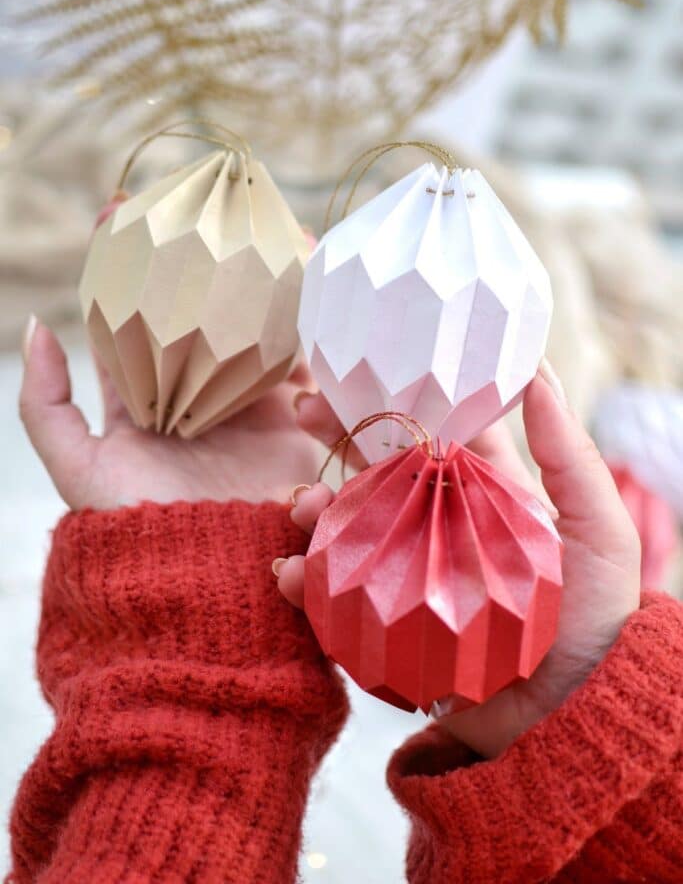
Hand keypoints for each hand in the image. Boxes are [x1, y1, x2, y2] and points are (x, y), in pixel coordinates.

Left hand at [19, 195, 318, 510]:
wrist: (211, 576)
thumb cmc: (138, 523)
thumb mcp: (77, 468)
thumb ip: (45, 405)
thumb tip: (34, 326)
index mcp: (149, 399)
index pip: (134, 320)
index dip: (128, 270)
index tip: (125, 211)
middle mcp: (198, 397)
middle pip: (202, 316)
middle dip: (206, 265)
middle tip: (211, 210)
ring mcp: (248, 407)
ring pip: (255, 331)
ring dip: (264, 284)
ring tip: (269, 232)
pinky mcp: (293, 422)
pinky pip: (303, 365)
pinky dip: (308, 329)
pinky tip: (312, 288)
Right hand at [275, 361, 641, 757]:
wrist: (573, 719)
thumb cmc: (596, 622)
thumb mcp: (599, 532)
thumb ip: (569, 455)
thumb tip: (537, 369)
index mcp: (486, 498)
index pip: (436, 434)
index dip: (401, 401)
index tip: (366, 372)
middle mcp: (441, 530)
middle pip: (380, 471)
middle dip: (339, 438)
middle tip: (303, 409)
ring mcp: (410, 578)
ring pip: (348, 529)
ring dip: (316, 509)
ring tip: (300, 507)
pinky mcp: (387, 625)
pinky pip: (335, 597)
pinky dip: (305, 583)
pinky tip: (289, 575)